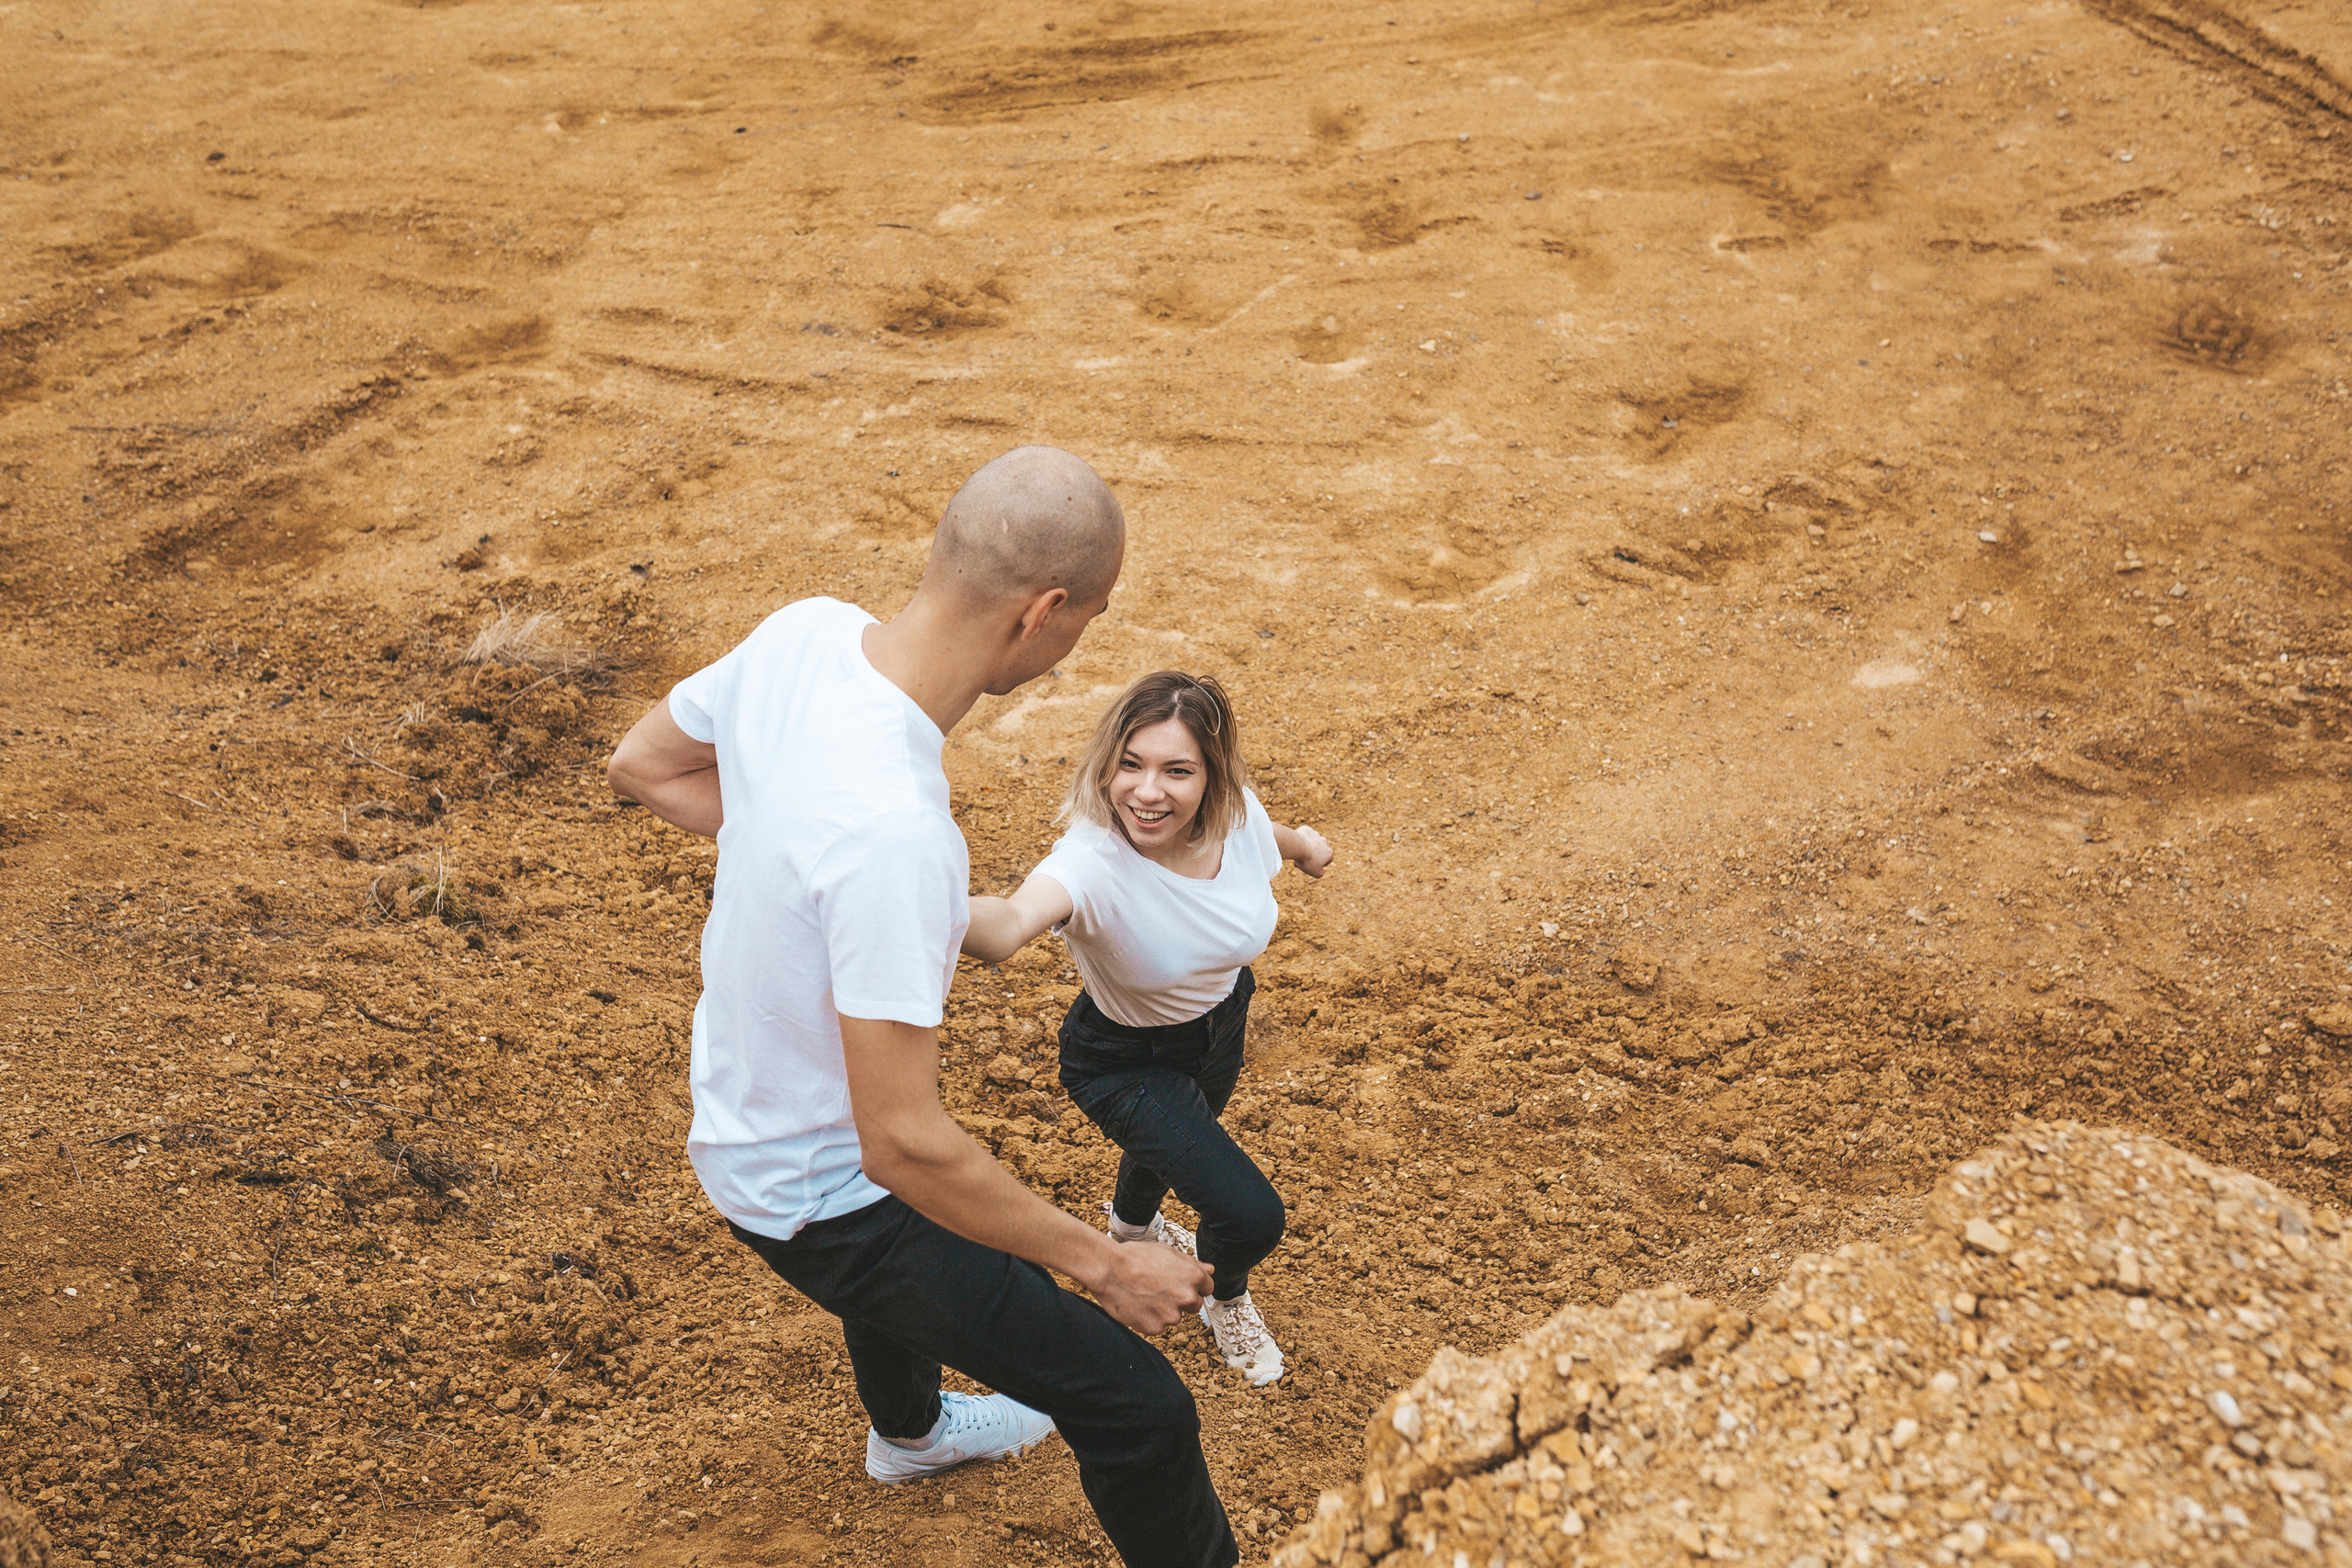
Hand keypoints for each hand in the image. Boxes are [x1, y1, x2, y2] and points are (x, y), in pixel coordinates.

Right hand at [1090, 1240, 1213, 1334]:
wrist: (1109, 1270)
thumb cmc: (1136, 1257)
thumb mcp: (1167, 1252)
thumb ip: (1192, 1264)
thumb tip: (1209, 1270)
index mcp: (1193, 1277)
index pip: (1208, 1287)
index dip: (1195, 1285)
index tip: (1183, 1283)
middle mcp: (1187, 1298)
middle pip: (1194, 1305)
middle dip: (1181, 1299)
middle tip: (1160, 1288)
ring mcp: (1171, 1316)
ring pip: (1174, 1316)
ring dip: (1164, 1309)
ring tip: (1145, 1294)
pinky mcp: (1155, 1328)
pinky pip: (1158, 1325)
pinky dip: (1150, 1318)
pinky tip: (1138, 1304)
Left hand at [1288, 824, 1333, 878]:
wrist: (1297, 846)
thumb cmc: (1307, 860)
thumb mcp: (1315, 873)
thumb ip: (1320, 873)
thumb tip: (1321, 871)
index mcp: (1329, 852)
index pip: (1328, 859)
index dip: (1320, 864)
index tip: (1312, 866)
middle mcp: (1325, 842)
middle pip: (1319, 850)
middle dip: (1312, 855)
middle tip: (1302, 861)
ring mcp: (1316, 835)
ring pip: (1311, 842)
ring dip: (1306, 847)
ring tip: (1297, 853)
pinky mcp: (1307, 830)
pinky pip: (1304, 836)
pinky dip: (1301, 839)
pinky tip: (1296, 844)